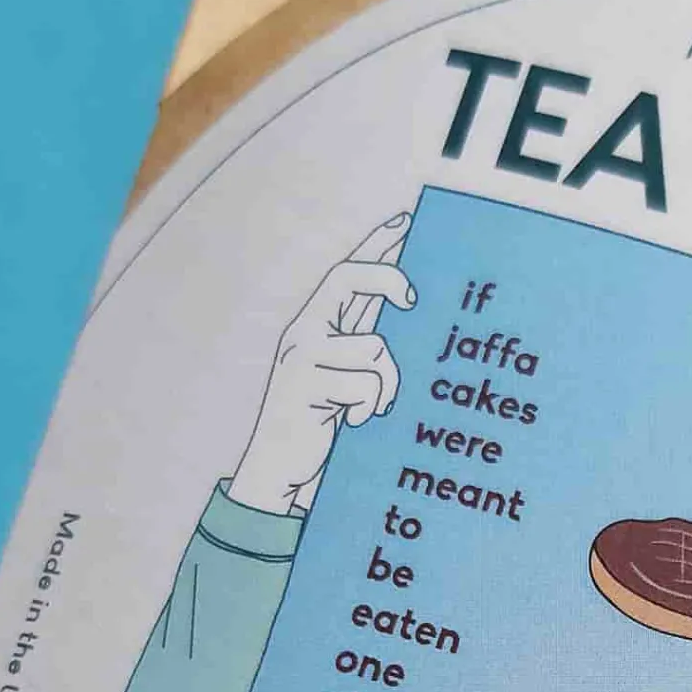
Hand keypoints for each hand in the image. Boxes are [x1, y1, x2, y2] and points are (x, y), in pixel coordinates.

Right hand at [227, 214, 415, 513]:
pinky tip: (352, 423)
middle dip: (386, 278)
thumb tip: (402, 314)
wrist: (279, 468)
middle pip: (347, 279)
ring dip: (387, 385)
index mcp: (315, 326)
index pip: (345, 273)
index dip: (375, 245)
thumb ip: (363, 347)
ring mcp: (303, 356)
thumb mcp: (343, 378)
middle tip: (412, 299)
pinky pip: (365, 385)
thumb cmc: (317, 424)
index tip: (406, 223)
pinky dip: (368, 408)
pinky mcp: (306, 385)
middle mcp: (305, 332)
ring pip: (374, 348)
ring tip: (370, 410)